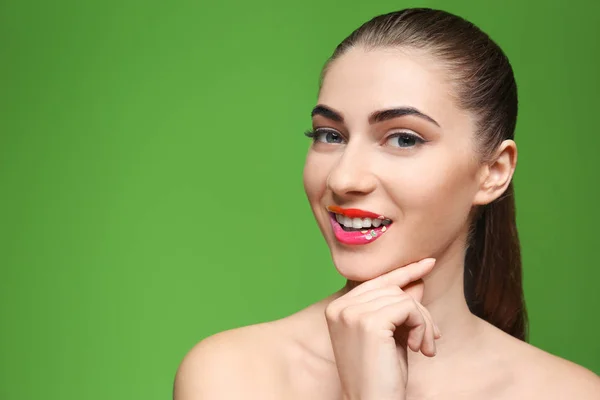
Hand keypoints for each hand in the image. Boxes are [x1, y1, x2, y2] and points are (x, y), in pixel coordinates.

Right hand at [325, 258, 440, 399]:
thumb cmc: (381, 376)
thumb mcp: (391, 336)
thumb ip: (398, 307)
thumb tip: (415, 280)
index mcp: (338, 309)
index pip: (376, 282)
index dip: (404, 272)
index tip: (428, 262)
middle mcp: (340, 307)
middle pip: (393, 289)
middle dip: (419, 311)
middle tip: (431, 339)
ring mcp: (352, 313)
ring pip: (404, 298)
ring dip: (424, 323)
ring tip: (425, 348)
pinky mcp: (369, 322)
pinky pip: (409, 308)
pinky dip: (423, 326)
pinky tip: (420, 349)